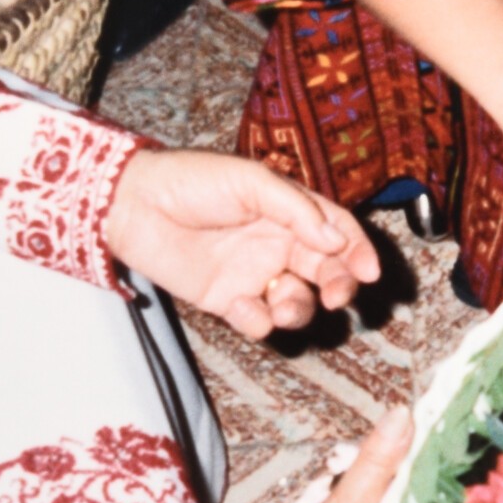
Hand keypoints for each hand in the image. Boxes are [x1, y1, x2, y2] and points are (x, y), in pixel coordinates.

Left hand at [104, 149, 381, 338]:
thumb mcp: (251, 181)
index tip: (369, 272)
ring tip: (284, 306)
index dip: (357, 251)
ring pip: (296, 302)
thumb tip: (338, 243)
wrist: (133, 206)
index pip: (338, 232)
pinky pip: (257, 320)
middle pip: (325, 271)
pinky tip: (242, 307)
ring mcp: (254, 274)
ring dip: (299, 309)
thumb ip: (297, 210)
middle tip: (336, 296)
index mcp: (290, 212)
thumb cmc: (192, 181)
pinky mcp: (227, 301)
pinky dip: (258, 321)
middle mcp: (278, 244)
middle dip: (338, 286)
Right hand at [250, 407, 412, 502]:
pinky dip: (340, 500)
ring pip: (380, 496)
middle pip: (406, 491)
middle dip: (369, 471)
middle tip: (338, 461)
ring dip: (346, 484)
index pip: (440, 493)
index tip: (409, 427)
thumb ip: (378, 458)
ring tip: (317, 491)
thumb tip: (406, 415)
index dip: (423, 457)